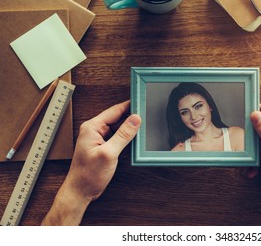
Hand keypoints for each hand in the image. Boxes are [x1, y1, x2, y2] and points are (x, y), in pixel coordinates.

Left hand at [42, 101, 140, 224]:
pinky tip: (134, 140)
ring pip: (118, 128)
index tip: (141, 102)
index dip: (129, 106)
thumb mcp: (109, 153)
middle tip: (147, 117)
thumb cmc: (88, 175)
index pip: (114, 111)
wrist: (80, 192)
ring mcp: (98, 139)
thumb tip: (135, 119)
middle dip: (131, 117)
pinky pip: (117, 137)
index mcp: (92, 127)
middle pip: (117, 118)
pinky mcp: (103, 146)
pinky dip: (126, 138)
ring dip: (129, 129)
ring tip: (142, 129)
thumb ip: (123, 135)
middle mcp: (94, 130)